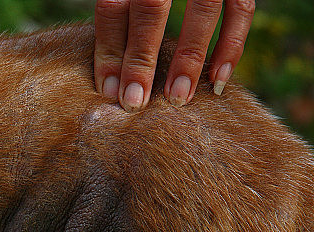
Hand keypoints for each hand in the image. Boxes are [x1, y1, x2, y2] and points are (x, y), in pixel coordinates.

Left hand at [94, 0, 254, 111]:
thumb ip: (119, 22)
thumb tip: (108, 82)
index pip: (114, 8)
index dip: (109, 51)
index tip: (108, 91)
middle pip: (150, 9)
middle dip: (141, 61)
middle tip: (134, 103)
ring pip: (203, 10)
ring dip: (188, 60)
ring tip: (176, 99)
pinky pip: (242, 9)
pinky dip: (231, 46)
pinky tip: (216, 82)